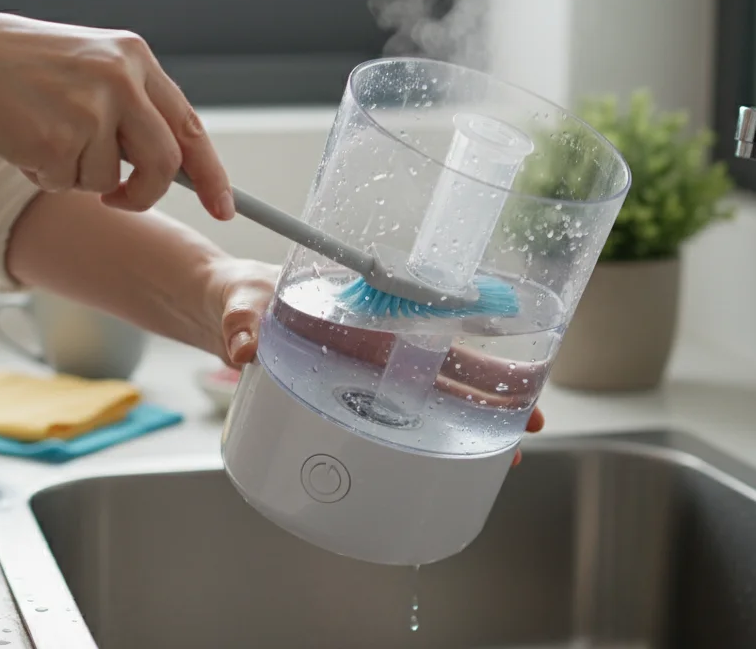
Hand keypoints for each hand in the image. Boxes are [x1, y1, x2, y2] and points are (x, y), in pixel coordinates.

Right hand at [0, 12, 233, 218]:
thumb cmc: (18, 69)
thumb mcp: (88, 67)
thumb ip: (130, 106)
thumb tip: (172, 165)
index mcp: (134, 57)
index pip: (190, 126)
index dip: (212, 174)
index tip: (226, 208)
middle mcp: (122, 78)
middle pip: (165, 163)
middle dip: (145, 195)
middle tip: (117, 200)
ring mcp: (91, 108)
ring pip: (111, 181)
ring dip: (78, 178)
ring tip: (43, 140)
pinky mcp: (58, 138)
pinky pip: (68, 184)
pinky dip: (45, 177)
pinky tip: (21, 141)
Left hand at [201, 262, 543, 465]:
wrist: (222, 306)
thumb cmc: (241, 294)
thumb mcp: (241, 302)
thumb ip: (241, 322)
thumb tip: (244, 347)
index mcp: (363, 316)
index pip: (434, 327)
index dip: (474, 346)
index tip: (516, 368)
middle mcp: (373, 344)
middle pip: (447, 367)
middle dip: (493, 394)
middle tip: (533, 423)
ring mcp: (363, 372)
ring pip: (428, 396)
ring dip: (466, 422)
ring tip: (503, 455)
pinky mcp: (344, 393)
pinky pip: (392, 416)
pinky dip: (419, 438)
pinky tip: (440, 462)